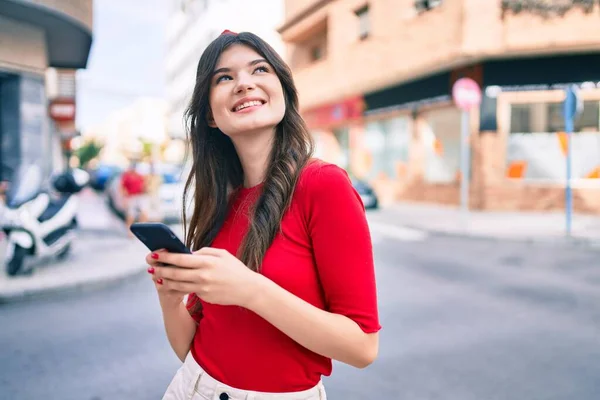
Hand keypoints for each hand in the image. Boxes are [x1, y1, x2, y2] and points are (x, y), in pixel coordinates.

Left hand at [148, 247, 262, 307]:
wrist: (248, 289)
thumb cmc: (235, 269)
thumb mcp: (222, 254)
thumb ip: (204, 252)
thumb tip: (188, 252)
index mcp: (207, 262)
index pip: (180, 259)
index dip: (164, 257)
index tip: (154, 254)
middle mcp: (203, 276)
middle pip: (175, 273)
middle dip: (159, 269)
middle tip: (149, 266)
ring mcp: (203, 288)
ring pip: (177, 285)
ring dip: (164, 280)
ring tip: (155, 276)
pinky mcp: (204, 297)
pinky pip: (186, 292)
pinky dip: (175, 288)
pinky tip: (169, 285)